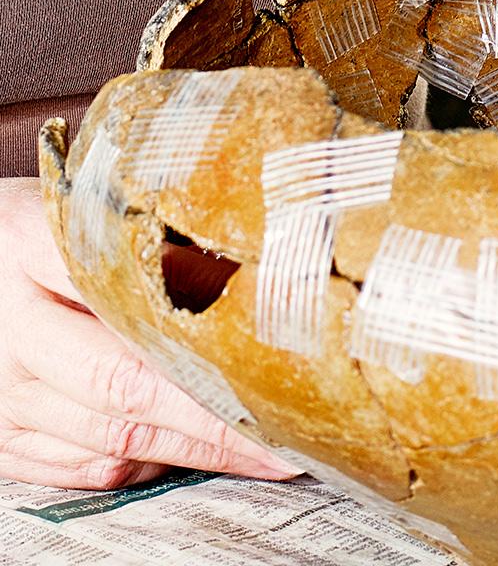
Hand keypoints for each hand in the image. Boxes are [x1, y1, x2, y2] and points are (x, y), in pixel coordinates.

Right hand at [0, 177, 299, 488]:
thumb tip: (263, 291)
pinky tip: (193, 452)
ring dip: (195, 452)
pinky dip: (147, 463)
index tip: (265, 370)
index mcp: (25, 247)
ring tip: (263, 454)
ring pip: (111, 437)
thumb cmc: (46, 235)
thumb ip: (163, 252)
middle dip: (214, 421)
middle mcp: (6, 327)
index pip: (122, 299)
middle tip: (283, 437)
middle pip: (122, 384)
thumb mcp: (95, 218)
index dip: (199, 345)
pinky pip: (84, 466)